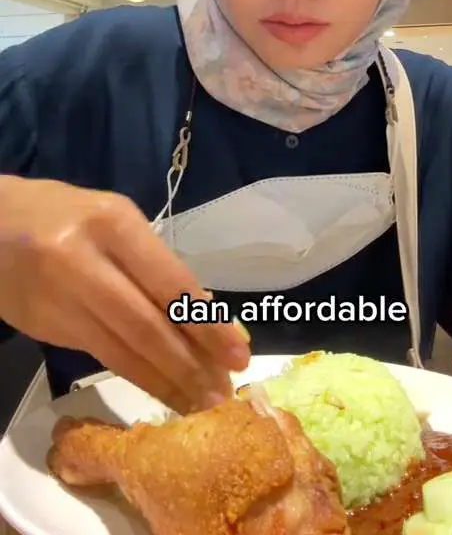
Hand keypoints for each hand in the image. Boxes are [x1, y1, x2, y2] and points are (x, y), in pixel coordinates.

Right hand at [0, 176, 249, 413]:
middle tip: (223, 394)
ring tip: (200, 404)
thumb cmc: (66, 216)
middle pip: (147, 324)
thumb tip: (207, 316)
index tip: (238, 353)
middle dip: (190, 363)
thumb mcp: (112, 219)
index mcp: (113, 222)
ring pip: (123, 350)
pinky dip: (135, 377)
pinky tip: (160, 391)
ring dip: (166, 381)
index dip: (206, 324)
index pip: (170, 282)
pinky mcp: (45, 327)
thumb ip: (153, 262)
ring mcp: (62, 297)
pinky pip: (100, 356)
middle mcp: (86, 260)